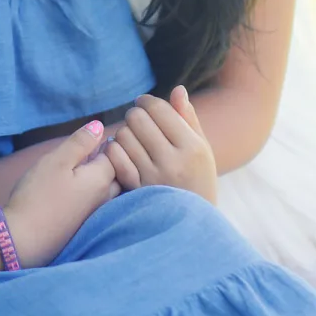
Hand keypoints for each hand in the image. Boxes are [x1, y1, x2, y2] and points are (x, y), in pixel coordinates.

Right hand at [2, 121, 119, 267]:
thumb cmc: (39, 194)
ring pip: (106, 189)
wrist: (23, 239)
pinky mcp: (84, 225)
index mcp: (102, 179)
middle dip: (104, 161)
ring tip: (75, 171)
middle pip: (115, 173)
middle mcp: (105, 198)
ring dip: (96, 177)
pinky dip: (89, 193)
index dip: (104, 143)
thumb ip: (80, 142)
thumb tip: (100, 125)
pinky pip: (96, 202)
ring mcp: (96, 214)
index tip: (87, 140)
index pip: (116, 154)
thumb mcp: (57, 160)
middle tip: (83, 154)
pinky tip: (72, 191)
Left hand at [106, 87, 217, 204]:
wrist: (191, 227)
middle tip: (137, 120)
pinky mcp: (135, 191)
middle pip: (138, 119)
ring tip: (132, 138)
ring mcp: (152, 178)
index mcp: (193, 147)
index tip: (143, 103)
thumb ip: (188, 119)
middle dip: (134, 114)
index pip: (160, 109)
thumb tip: (177, 89)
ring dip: (124, 133)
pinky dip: (114, 150)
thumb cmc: (197, 180)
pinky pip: (114, 158)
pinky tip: (121, 152)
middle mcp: (173, 162)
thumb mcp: (202, 150)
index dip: (147, 101)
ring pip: (123, 136)